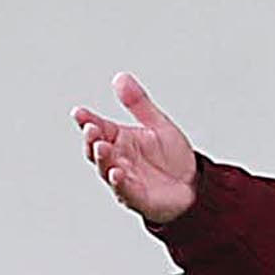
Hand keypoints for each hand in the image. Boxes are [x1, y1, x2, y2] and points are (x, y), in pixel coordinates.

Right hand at [72, 72, 198, 225]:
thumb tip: (121, 78)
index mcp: (119, 139)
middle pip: (95, 147)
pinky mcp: (136, 196)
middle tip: (91, 128)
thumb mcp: (159, 125)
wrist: (195, 185)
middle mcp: (117, 158)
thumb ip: (139, 103)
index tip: (79, 113)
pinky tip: (116, 173)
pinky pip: (123, 190)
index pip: (97, 127)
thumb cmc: (174, 158)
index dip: (86, 120)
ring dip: (102, 158)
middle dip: (91, 138)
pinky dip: (118, 182)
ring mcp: (124, 178)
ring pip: (105, 168)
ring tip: (102, 147)